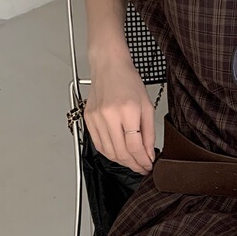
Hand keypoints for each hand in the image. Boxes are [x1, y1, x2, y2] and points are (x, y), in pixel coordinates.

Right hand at [84, 50, 155, 174]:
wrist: (109, 66)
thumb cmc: (129, 82)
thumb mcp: (147, 106)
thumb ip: (148, 133)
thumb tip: (148, 154)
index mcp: (128, 111)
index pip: (135, 146)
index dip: (142, 161)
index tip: (148, 166)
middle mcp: (109, 116)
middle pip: (121, 152)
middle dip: (133, 165)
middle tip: (141, 168)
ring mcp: (96, 118)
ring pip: (108, 152)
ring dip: (121, 162)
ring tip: (132, 163)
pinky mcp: (88, 119)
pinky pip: (98, 144)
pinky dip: (109, 153)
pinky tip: (119, 154)